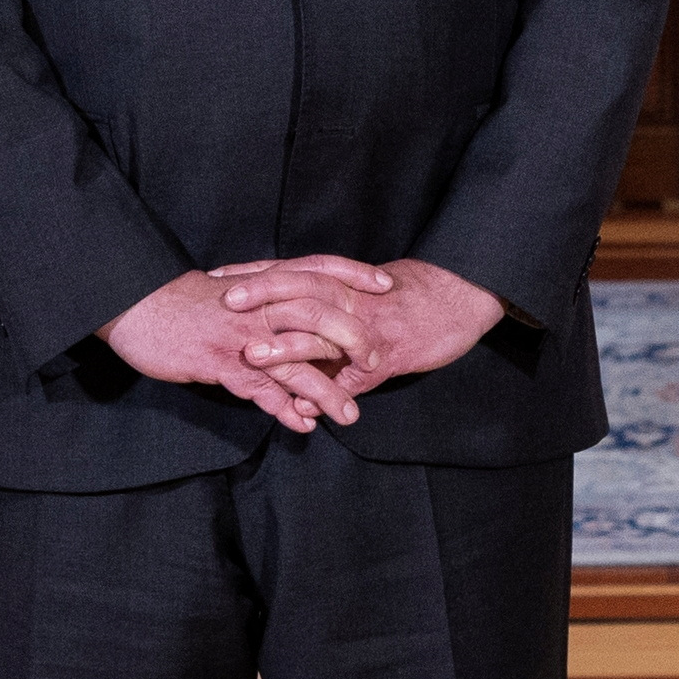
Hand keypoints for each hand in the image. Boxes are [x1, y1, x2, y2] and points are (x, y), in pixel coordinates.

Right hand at [102, 266, 369, 433]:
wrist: (134, 305)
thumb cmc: (179, 300)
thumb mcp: (226, 289)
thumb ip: (258, 296)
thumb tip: (285, 304)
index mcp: (261, 283)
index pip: (318, 269)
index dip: (353, 275)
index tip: (384, 285)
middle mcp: (258, 306)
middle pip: (319, 317)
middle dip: (352, 341)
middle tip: (376, 362)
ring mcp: (241, 336)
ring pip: (296, 364)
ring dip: (325, 392)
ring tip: (349, 415)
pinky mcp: (221, 363)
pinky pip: (260, 391)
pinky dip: (283, 411)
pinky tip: (302, 426)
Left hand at [216, 255, 509, 417]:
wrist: (462, 299)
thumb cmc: (412, 294)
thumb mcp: (366, 287)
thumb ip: (329, 295)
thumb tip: (288, 304)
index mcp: (343, 280)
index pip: (292, 269)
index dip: (254, 273)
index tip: (217, 275)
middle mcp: (352, 298)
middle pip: (302, 288)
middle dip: (262, 295)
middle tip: (226, 302)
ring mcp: (368, 328)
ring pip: (323, 332)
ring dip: (287, 346)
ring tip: (253, 358)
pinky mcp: (386, 359)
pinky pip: (352, 377)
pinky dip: (327, 393)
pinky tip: (303, 409)